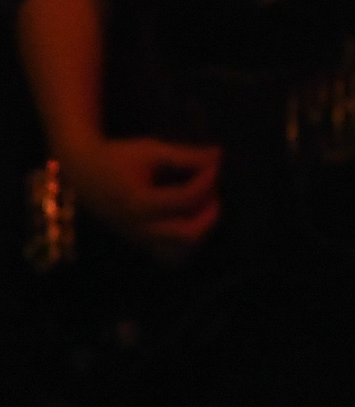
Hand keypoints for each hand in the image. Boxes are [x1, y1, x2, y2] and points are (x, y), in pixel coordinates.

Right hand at [59, 136, 220, 256]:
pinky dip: (188, 243)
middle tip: (212, 191)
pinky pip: (171, 256)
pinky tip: (189, 218)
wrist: (83, 174)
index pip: (187, 198)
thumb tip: (219, 156)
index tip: (214, 162)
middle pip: (188, 235)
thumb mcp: (152, 150)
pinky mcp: (140, 244)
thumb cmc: (118, 157)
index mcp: (139, 203)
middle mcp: (139, 228)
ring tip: (201, 205)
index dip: (209, 178)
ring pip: (182, 252)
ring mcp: (139, 240)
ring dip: (201, 230)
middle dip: (210, 212)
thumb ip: (186, 156)